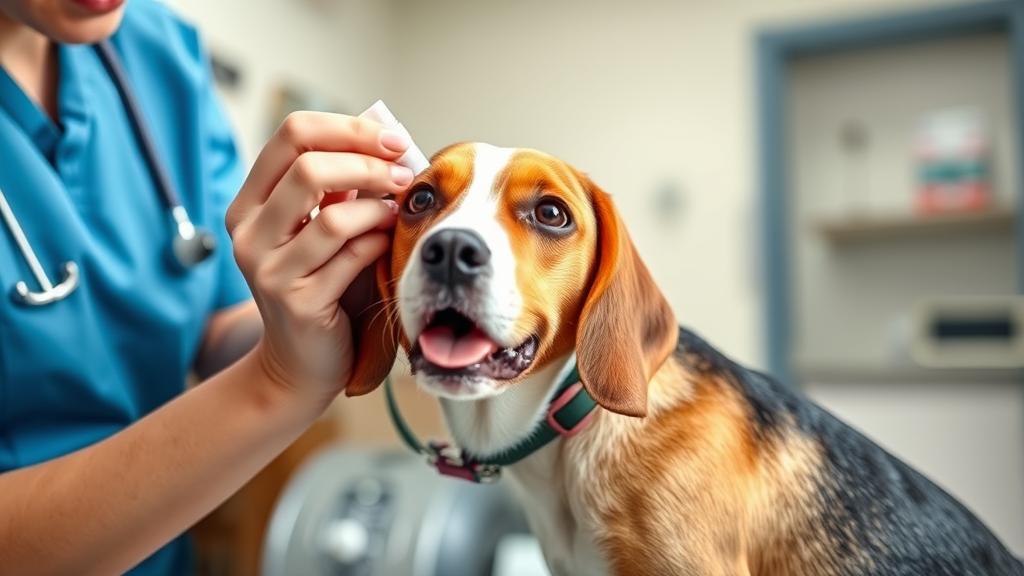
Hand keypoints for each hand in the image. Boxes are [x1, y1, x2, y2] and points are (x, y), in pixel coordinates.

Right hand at [225, 111, 412, 404]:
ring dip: (379, 207)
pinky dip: (379, 242)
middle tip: (404, 174)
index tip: (392, 140)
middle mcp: (249, 231)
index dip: (348, 129)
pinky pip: (350, 258)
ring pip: (334, 216)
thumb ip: (342, 186)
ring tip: (398, 212)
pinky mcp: (297, 302)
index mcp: (250, 202)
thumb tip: (388, 136)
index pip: (291, 134)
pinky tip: (390, 242)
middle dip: (368, 164)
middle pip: (309, 166)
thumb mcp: (325, 228)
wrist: (301, 363)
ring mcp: (268, 269)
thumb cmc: (323, 286)